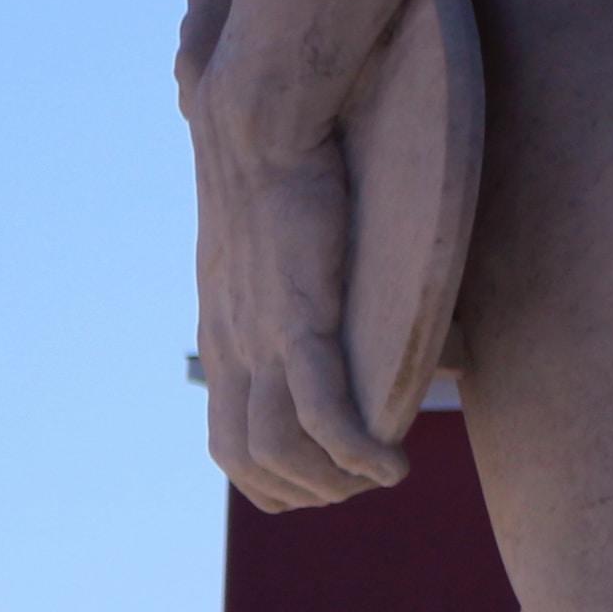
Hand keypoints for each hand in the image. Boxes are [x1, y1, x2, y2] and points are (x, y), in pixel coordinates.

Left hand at [202, 139, 403, 510]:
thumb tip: (308, 282)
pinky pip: (320, 412)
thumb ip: (274, 282)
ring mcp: (259, 338)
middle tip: (361, 481)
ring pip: (280, 450)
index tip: (327, 473)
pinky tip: (391, 462)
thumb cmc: (270, 165)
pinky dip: (354, 453)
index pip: (229, 445)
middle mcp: (231, 349)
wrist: (257, 120)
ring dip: (334, 481)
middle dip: (306, 491)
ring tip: (382, 473)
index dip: (275, 479)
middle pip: (248, 462)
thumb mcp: (259, 244)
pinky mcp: (297, 318)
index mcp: (222, 337)